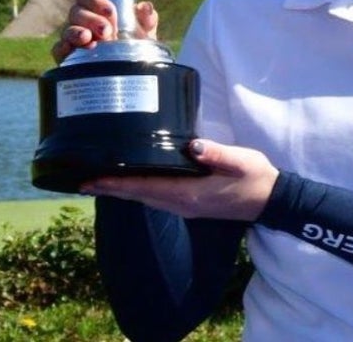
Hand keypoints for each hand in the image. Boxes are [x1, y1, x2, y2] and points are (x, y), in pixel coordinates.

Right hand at [51, 0, 158, 62]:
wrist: (133, 72)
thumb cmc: (137, 45)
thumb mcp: (146, 32)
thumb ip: (147, 18)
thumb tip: (145, 8)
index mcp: (101, 7)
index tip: (110, 11)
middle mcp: (85, 20)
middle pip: (77, 9)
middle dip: (91, 18)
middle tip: (106, 30)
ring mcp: (74, 37)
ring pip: (68, 28)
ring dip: (77, 32)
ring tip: (89, 39)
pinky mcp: (67, 56)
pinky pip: (58, 48)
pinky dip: (62, 47)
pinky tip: (70, 49)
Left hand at [81, 139, 279, 221]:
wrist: (270, 200)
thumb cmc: (256, 177)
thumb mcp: (241, 161)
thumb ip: (217, 153)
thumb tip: (193, 145)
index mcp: (190, 194)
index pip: (145, 189)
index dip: (116, 185)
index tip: (91, 180)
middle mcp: (181, 204)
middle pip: (138, 196)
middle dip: (110, 188)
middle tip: (82, 180)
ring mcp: (185, 207)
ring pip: (145, 199)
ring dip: (122, 191)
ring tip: (99, 180)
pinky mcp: (189, 204)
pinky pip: (155, 198)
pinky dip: (138, 191)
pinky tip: (132, 182)